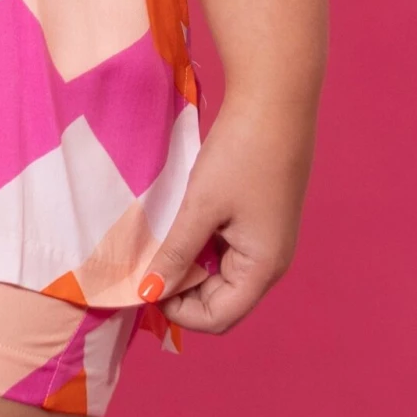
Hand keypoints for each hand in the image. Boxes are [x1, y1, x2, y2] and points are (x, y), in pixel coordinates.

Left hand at [139, 93, 317, 332]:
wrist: (275, 99)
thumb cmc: (241, 154)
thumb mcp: (201, 205)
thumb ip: (176, 252)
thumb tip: (150, 293)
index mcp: (262, 268)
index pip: (217, 318)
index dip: (177, 310)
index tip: (141, 284)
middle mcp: (270, 261)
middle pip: (219, 298)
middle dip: (180, 286)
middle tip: (143, 259)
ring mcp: (267, 238)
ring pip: (219, 271)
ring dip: (188, 261)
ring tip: (157, 236)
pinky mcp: (260, 217)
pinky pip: (225, 245)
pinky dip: (200, 240)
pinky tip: (178, 218)